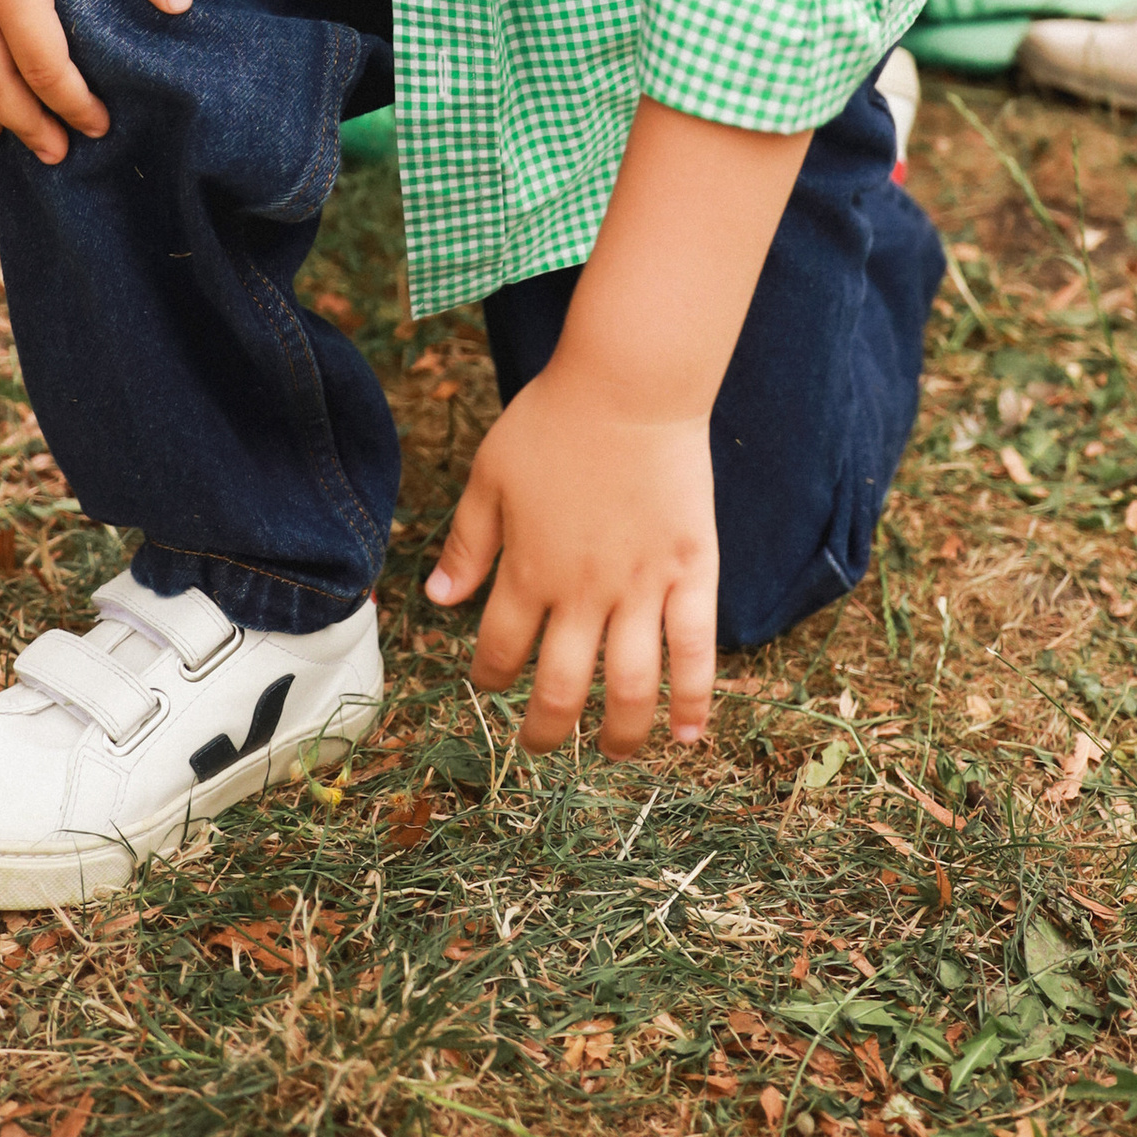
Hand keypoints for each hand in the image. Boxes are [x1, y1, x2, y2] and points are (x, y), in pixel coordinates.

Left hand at [425, 356, 717, 754]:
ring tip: (611, 752)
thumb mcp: (491, 475)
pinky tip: (689, 735)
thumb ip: (467, 542)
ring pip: (629, 687)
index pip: (501, 650)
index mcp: (528, 571)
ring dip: (617, 733)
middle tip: (541, 743)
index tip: (490, 682)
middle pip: (561, 688)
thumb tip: (440, 600)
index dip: (490, 677)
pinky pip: (696, 651)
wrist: (629, 384)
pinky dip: (693, 700)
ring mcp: (642, 588)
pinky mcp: (692, 575)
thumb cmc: (554, 421)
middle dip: (545, 729)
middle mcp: (583, 593)